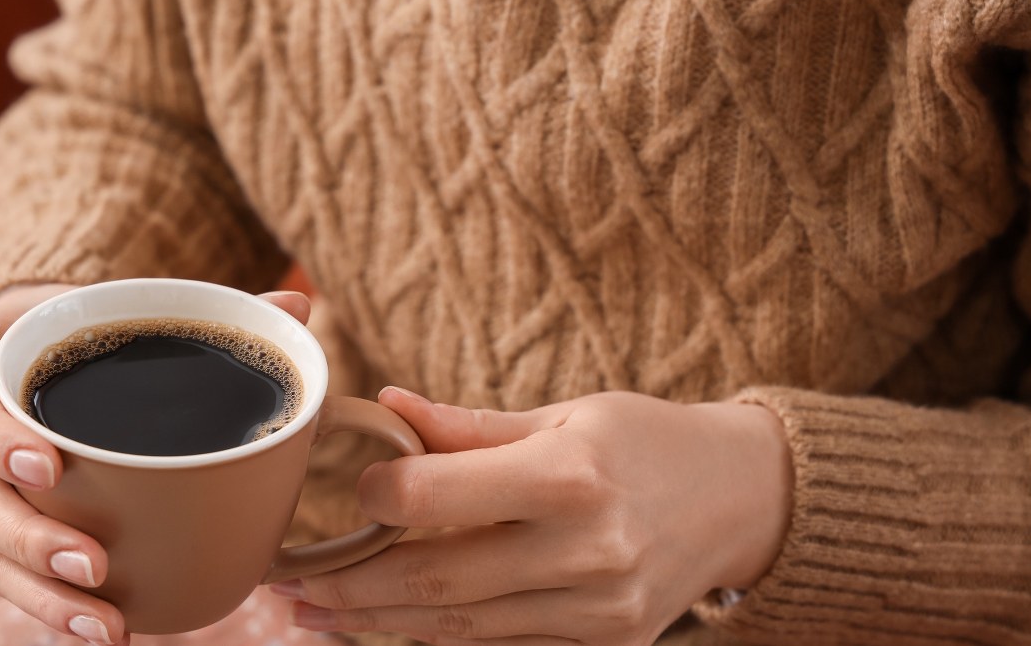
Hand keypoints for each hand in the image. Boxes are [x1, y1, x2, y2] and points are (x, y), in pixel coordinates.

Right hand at [0, 285, 312, 644]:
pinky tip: (97, 631)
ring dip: (42, 594)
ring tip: (107, 623)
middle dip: (29, 539)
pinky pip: (2, 578)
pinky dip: (48, 608)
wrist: (23, 351)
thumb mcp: (116, 306)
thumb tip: (296, 301)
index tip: (50, 466)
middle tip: (94, 565)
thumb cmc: (75, 327)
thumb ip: (201, 307)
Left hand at [274, 388, 791, 645]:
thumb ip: (471, 427)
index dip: (376, 500)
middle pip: (437, 581)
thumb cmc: (647, 440)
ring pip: (461, 626)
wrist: (742, 498)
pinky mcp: (605, 642)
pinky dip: (440, 635)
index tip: (349, 493)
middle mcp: (586, 549)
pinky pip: (502, 644)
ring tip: (315, 613)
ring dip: (379, 623)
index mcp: (570, 474)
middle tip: (287, 582)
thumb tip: (387, 408)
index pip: (437, 498)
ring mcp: (599, 608)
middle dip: (351, 587)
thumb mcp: (566, 412)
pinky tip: (390, 625)